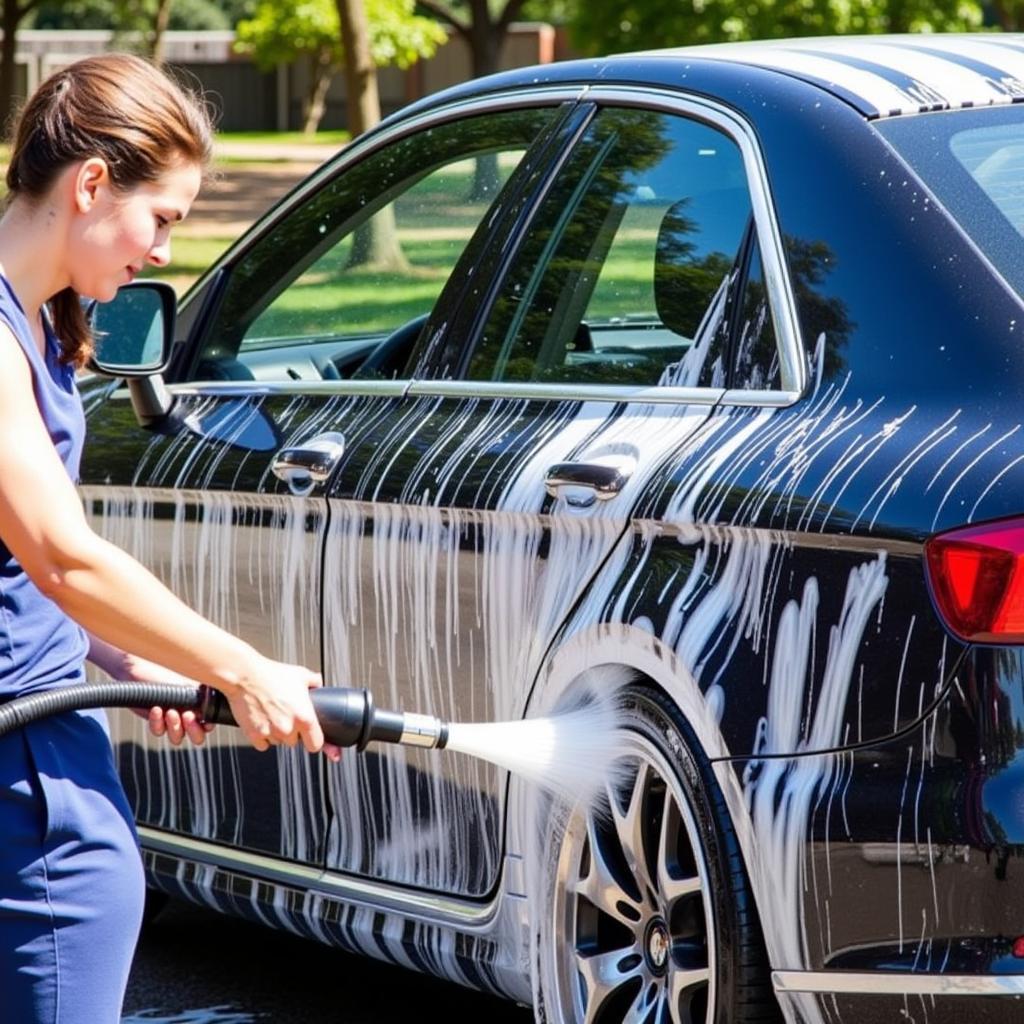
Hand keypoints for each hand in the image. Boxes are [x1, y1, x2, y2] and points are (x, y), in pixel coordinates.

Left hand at [122, 653, 214, 747]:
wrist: (138, 667)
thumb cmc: (166, 667)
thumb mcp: (189, 679)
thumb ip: (203, 694)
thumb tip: (217, 700)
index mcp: (202, 703)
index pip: (211, 723)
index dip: (208, 725)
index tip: (204, 719)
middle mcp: (189, 713)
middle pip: (197, 737)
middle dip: (194, 730)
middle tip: (187, 716)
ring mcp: (172, 718)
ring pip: (177, 737)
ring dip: (175, 727)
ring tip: (170, 712)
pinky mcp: (155, 721)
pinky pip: (159, 731)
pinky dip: (157, 722)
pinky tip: (156, 709)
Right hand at [224, 656, 341, 762]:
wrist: (245, 676)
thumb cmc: (272, 674)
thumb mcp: (300, 674)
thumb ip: (314, 682)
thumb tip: (318, 683)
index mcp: (305, 717)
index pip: (316, 744)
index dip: (313, 740)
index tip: (309, 736)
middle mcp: (289, 728)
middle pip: (295, 742)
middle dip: (292, 732)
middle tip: (285, 715)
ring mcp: (271, 733)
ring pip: (278, 742)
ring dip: (276, 734)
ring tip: (271, 714)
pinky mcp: (254, 735)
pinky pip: (262, 744)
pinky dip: (261, 736)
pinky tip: (261, 721)